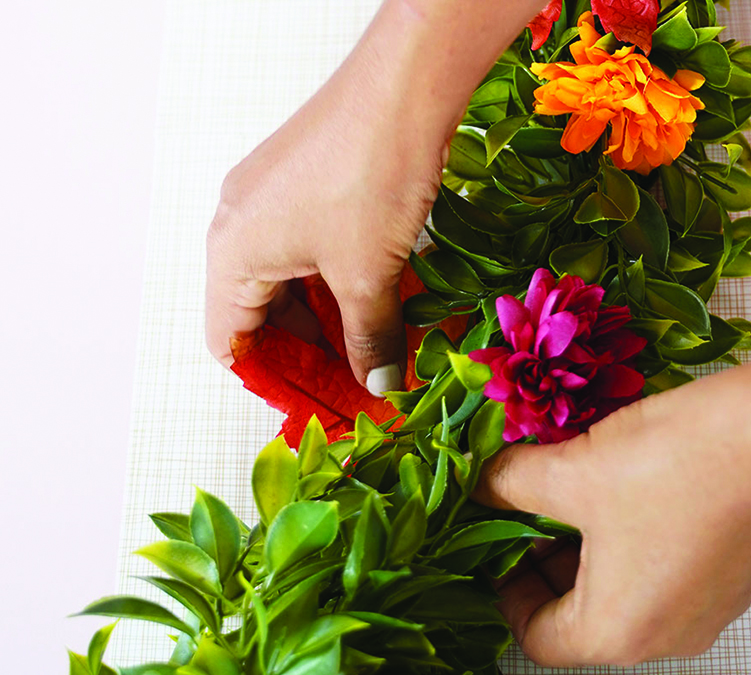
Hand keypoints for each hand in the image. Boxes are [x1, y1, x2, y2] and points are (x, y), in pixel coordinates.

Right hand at [204, 0, 551, 393]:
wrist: (404, 88)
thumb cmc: (369, 178)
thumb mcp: (367, 275)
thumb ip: (370, 338)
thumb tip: (378, 386)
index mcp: (231, 253)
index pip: (230, 341)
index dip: (273, 381)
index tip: (316, 406)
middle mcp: (240, 226)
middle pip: (262, 313)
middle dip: (311, 353)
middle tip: (356, 384)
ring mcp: (272, 200)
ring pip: (293, 282)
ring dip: (333, 318)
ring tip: (377, 350)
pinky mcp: (306, 184)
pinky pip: (312, 250)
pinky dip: (342, 282)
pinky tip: (384, 303)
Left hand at [474, 369, 750, 666]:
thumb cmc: (675, 462)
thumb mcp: (572, 471)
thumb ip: (511, 485)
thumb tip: (482, 485)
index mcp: (619, 632)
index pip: (537, 636)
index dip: (505, 587)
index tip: (494, 540)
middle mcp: (667, 636)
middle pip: (581, 615)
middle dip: (547, 559)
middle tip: (529, 504)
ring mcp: (709, 608)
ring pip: (624, 590)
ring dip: (590, 545)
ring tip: (574, 485)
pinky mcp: (734, 575)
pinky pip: (665, 571)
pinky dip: (633, 539)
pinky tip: (626, 483)